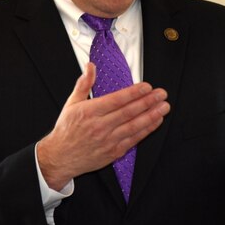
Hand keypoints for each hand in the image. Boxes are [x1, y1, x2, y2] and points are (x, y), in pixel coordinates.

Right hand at [37, 63, 169, 189]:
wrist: (60, 157)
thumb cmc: (67, 129)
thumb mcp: (71, 103)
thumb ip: (84, 84)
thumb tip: (90, 66)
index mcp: (90, 112)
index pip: (117, 100)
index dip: (134, 93)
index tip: (147, 86)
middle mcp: (100, 126)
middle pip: (129, 112)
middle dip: (148, 102)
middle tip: (162, 94)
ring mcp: (108, 140)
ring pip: (134, 126)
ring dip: (152, 115)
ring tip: (164, 107)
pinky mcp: (113, 152)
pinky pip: (134, 139)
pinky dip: (146, 130)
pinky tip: (155, 121)